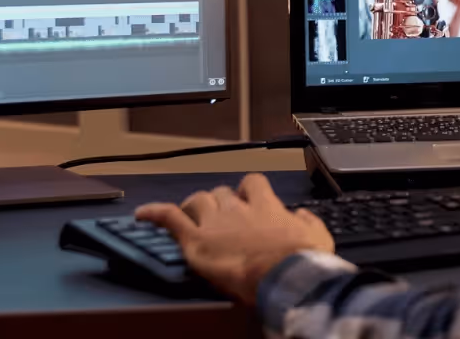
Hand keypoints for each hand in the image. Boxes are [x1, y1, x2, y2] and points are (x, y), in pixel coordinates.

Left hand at [136, 174, 334, 303]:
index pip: (251, 183)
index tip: (247, 200)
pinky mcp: (195, 242)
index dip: (246, 191)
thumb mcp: (317, 236)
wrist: (284, 276)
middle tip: (220, 219)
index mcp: (266, 206)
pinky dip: (153, 213)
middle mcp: (237, 209)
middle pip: (221, 193)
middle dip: (219, 202)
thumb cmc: (302, 260)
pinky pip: (169, 218)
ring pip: (196, 201)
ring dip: (194, 208)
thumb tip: (301, 216)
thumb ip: (307, 221)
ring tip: (191, 218)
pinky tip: (142, 214)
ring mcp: (214, 224)